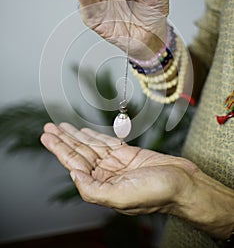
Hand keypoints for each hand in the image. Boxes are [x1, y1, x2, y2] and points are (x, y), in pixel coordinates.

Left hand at [41, 122, 196, 214]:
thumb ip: (93, 189)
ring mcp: (117, 163)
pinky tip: (84, 132)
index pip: (74, 164)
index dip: (59, 149)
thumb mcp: (121, 196)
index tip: (47, 137)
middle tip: (49, 128)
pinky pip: (106, 142)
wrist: (184, 184)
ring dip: (75, 135)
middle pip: (79, 152)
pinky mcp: (128, 154)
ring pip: (91, 146)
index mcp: (102, 186)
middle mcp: (106, 174)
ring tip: (61, 126)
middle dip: (63, 139)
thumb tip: (73, 176)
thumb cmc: (158, 193)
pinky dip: (94, 136)